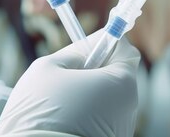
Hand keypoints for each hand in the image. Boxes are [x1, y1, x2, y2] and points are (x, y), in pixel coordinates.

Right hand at [0, 30, 139, 136]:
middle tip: (65, 73)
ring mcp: (121, 128)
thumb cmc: (40, 112)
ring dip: (86, 93)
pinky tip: (61, 120)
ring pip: (105, 99)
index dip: (106, 42)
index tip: (87, 44)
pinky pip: (99, 119)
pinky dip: (84, 114)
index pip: (124, 50)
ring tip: (57, 102)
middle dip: (93, 70)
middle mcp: (128, 107)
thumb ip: (73, 53)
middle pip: (115, 75)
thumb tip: (86, 50)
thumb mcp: (48, 68)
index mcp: (121, 82)